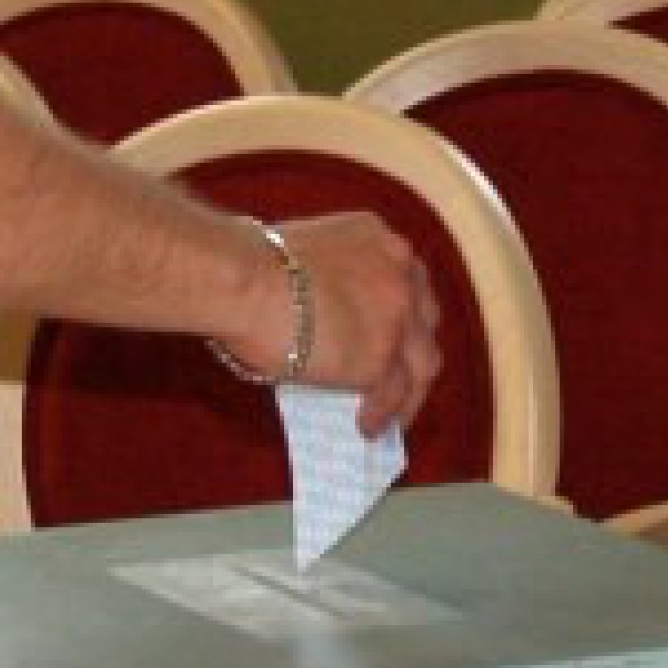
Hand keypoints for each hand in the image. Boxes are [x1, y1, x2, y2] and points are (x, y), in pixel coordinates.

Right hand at [223, 213, 441, 437]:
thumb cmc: (249, 264)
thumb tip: (317, 319)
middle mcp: (400, 274)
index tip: (391, 333)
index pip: (406, 281)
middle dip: (414, 350)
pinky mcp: (379, 359)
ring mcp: (396, 318)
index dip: (401, 311)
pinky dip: (382, 415)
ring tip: (394, 416)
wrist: (243, 281)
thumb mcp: (307, 254)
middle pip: (424, 323)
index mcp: (378, 240)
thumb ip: (326, 277)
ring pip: (422, 364)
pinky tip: (367, 428)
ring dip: (410, 393)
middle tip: (399, 376)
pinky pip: (392, 395)